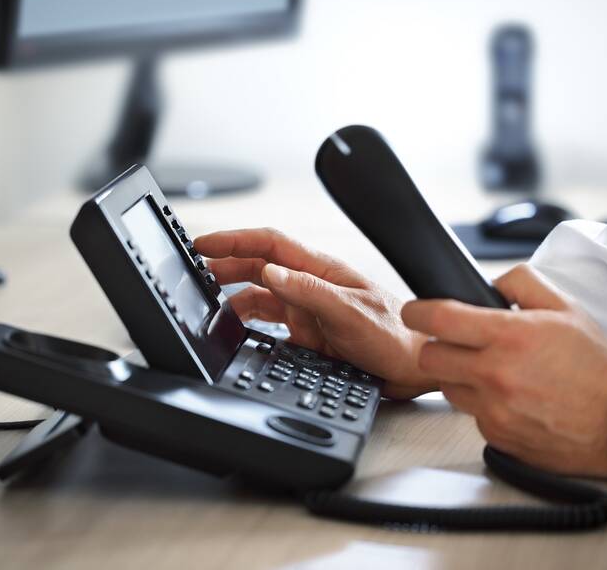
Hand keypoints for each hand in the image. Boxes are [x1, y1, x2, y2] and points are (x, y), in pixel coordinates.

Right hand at [194, 228, 436, 398]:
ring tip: (206, 300)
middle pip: (258, 265)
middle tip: (194, 270)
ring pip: (260, 294)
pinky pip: (269, 323)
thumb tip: (269, 271)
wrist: (413, 367)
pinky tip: (234, 328)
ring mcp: (308, 309)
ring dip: (233, 294)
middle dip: (225, 264)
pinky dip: (248, 322)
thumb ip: (308, 291)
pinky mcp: (307, 334)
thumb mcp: (349, 311)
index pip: (270, 244)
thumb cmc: (393, 335)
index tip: (204, 243)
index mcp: (320, 270)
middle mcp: (311, 286)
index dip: (235, 239)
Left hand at [401, 264, 606, 477]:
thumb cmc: (594, 367)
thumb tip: (489, 282)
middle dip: (436, 346)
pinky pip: (471, 414)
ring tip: (491, 373)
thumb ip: (522, 283)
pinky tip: (509, 399)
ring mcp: (494, 409)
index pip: (438, 319)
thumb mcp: (565, 308)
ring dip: (459, 377)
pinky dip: (482, 405)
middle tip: (455, 344)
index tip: (414, 311)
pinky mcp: (497, 436)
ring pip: (448, 387)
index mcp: (510, 336)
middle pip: (429, 357)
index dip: (417, 311)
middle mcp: (496, 374)